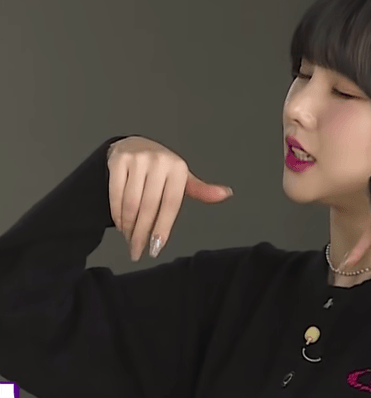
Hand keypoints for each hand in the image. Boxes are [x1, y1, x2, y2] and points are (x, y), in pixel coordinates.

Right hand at [107, 136, 233, 260]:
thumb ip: (201, 190)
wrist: (135, 145)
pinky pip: (116, 195)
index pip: (170, 205)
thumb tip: (227, 193)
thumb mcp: (182, 179)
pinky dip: (117, 214)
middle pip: (149, 206)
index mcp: (178, 168)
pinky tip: (121, 226)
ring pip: (131, 203)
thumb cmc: (163, 169)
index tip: (156, 248)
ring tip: (130, 240)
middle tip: (138, 252)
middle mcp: (158, 161)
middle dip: (142, 234)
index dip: (163, 228)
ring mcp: (137, 159)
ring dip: (129, 227)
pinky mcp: (118, 161)